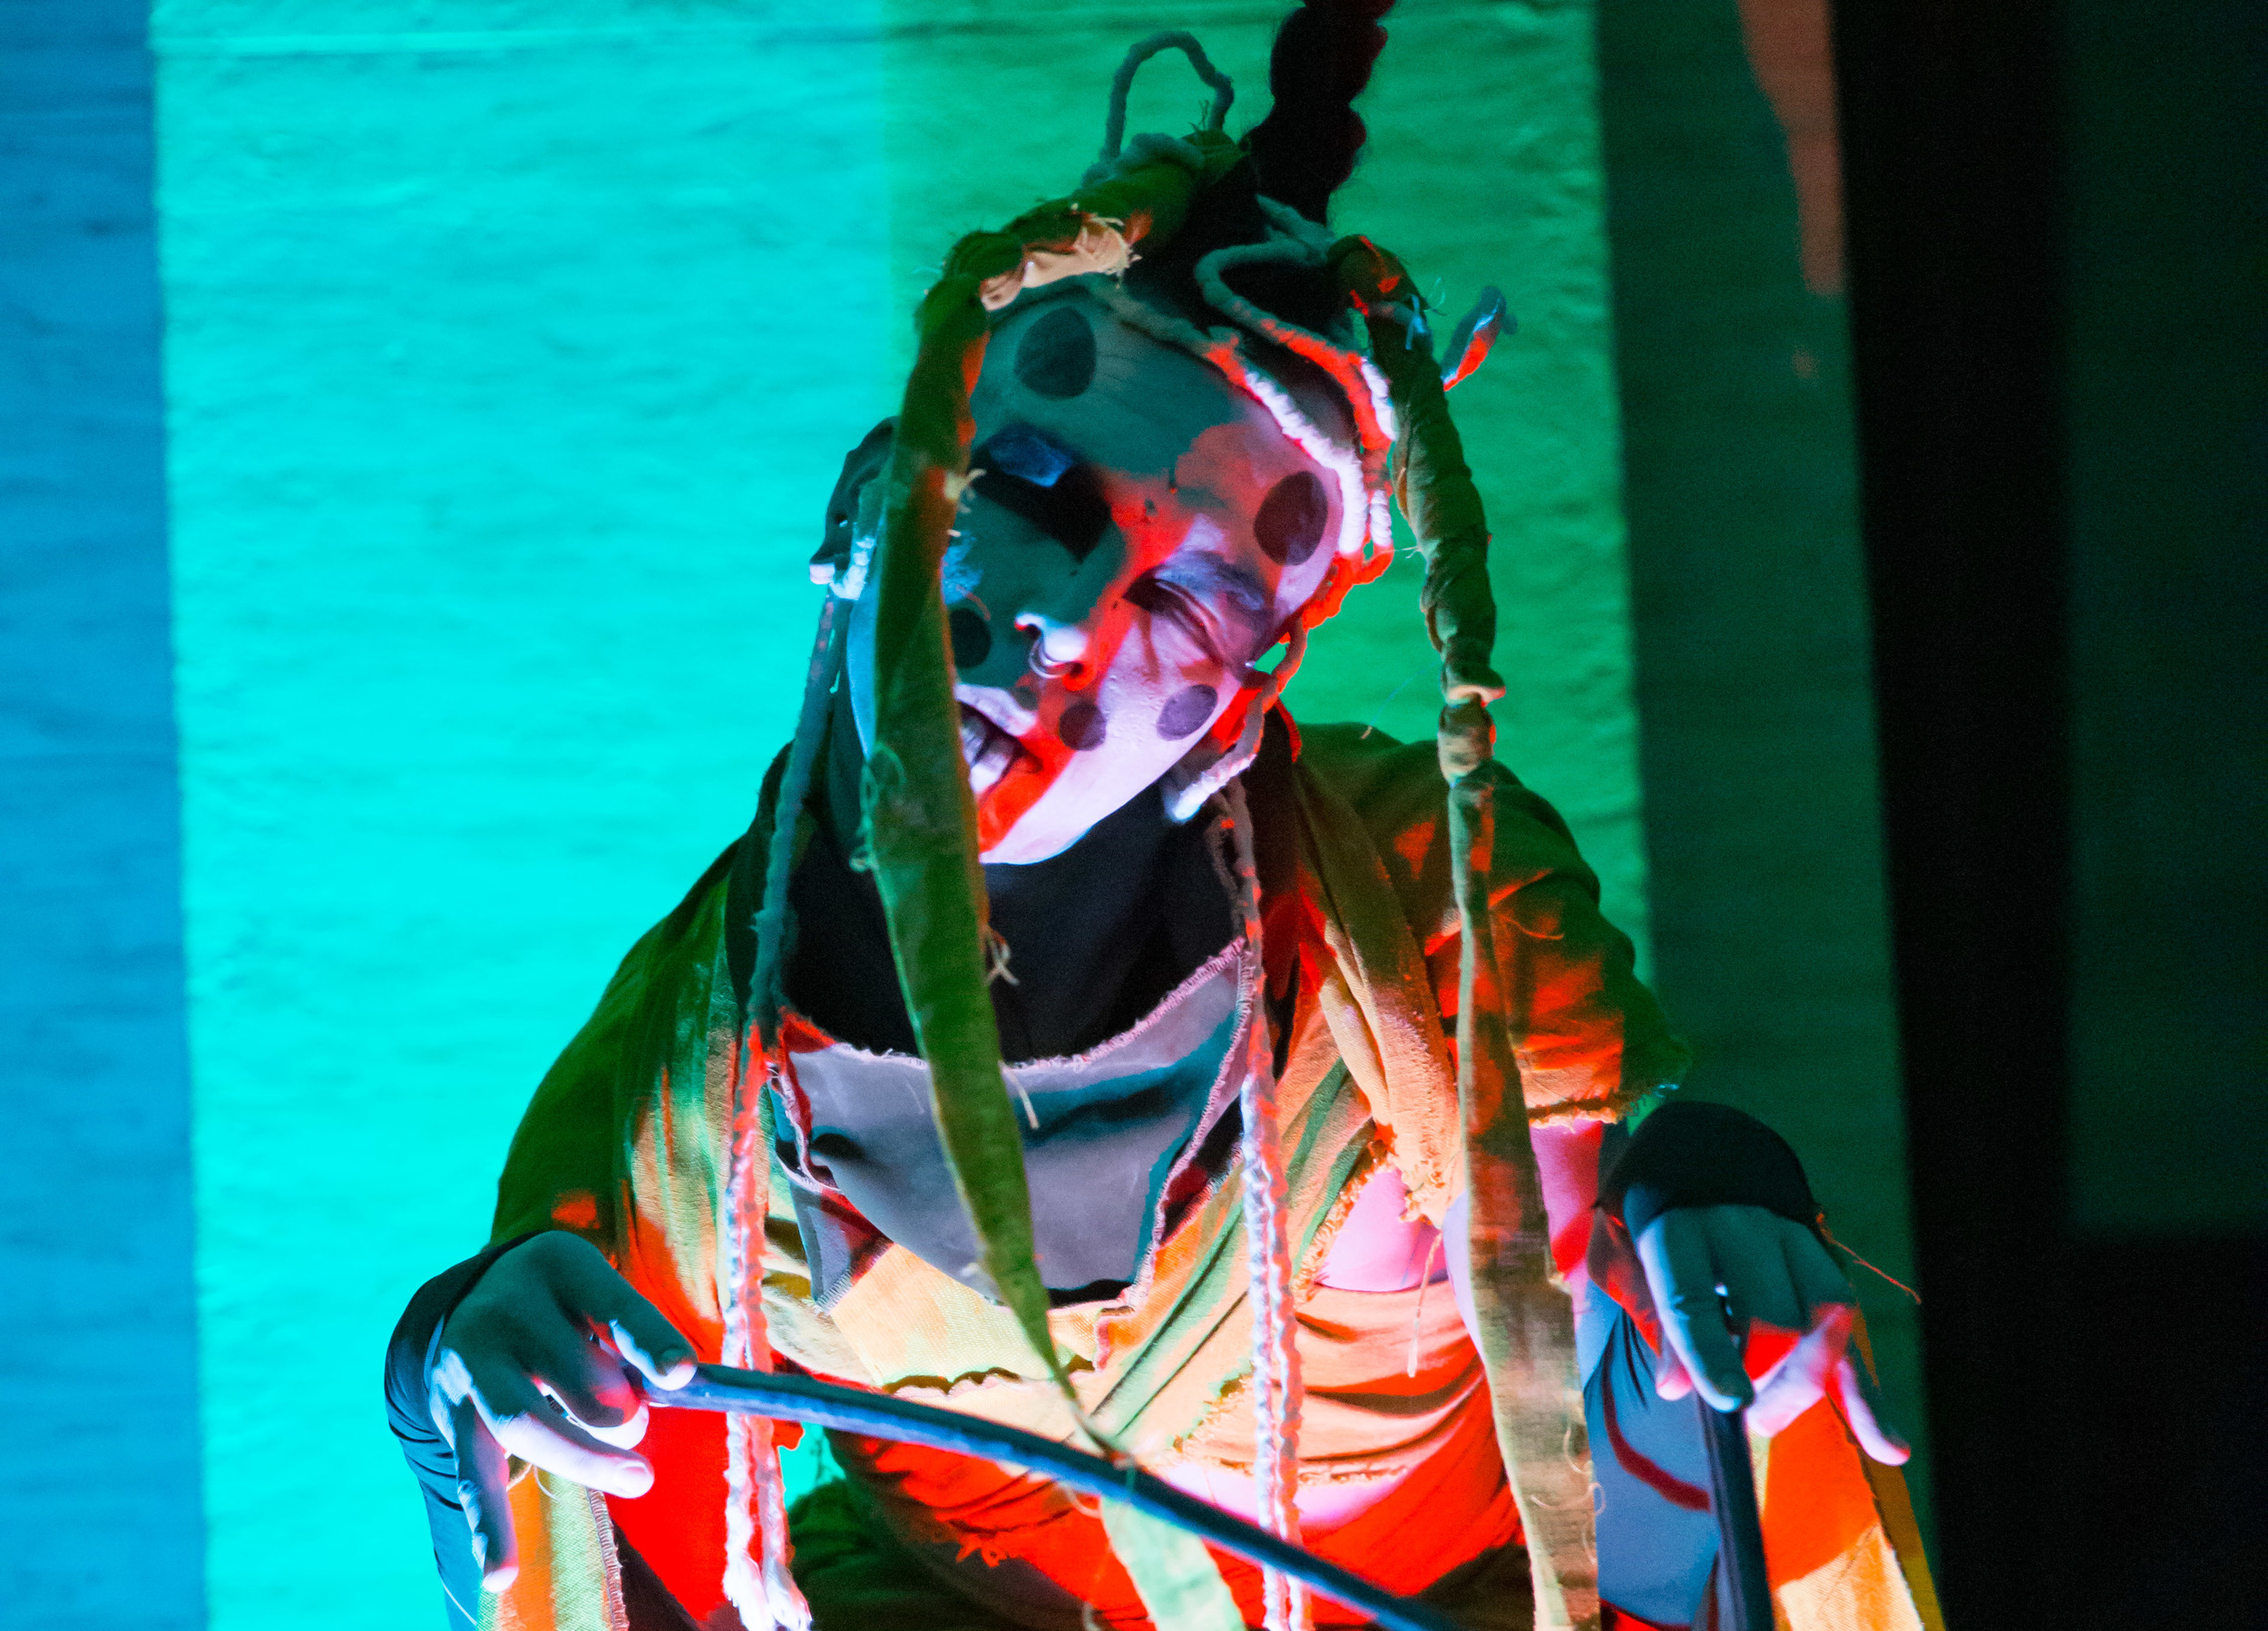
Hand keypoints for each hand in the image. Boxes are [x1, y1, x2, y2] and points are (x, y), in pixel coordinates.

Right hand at [428, 1231, 696, 1590]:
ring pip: (526, 1422)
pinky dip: (489, 1525)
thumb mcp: (601, 1295)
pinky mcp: (454, 1415)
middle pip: (574, 1374)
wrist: (470, 1299)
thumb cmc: (569, 1305)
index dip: (648, 1339)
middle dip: (619, 1410)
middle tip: (640, 1423)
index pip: (612, 1303)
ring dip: (586, 1459)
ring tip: (639, 1478)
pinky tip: (502, 1572)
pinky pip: (472, 1473)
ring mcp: (472, 1363)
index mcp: (560, 1266)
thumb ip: (639, 1338)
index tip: (682, 1374)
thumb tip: (685, 1389)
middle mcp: (506, 1308)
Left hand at [1634, 1204, 1908, 1464]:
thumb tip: (1674, 1388)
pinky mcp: (1823, 1263)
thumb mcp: (1623, 1262)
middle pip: (1775, 1317)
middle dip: (1764, 1379)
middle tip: (1741, 1413)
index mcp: (1679, 1231)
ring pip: (1825, 1319)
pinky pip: (1850, 1331)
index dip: (1712, 1356)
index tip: (1731, 1404)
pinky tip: (1889, 1447)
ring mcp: (1792, 1242)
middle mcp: (1742, 1230)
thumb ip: (1648, 1317)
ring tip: (1770, 1416)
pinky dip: (1867, 1393)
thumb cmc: (1652, 1229)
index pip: (1697, 1300)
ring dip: (1805, 1382)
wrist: (1694, 1164)